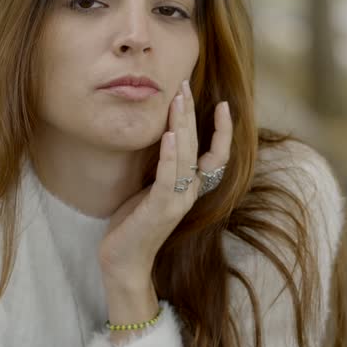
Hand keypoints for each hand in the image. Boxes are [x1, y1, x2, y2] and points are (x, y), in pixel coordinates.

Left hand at [97, 79, 233, 285]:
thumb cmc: (134, 223)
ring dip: (182, 126)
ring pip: (186, 156)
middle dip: (191, 114)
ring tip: (177, 100)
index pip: (216, 155)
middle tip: (183, 85)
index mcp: (191, 188)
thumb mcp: (152, 189)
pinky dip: (169, 155)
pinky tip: (168, 135)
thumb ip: (163, 167)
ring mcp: (177, 201)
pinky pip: (168, 177)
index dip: (222, 131)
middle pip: (198, 146)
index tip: (222, 104)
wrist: (124, 261)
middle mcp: (190, 193)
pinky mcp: (160, 208)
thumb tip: (164, 136)